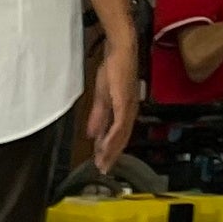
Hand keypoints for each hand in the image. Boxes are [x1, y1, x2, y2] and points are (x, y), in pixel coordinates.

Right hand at [88, 35, 137, 173]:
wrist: (120, 51)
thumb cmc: (113, 69)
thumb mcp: (103, 96)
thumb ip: (98, 116)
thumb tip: (93, 134)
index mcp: (125, 111)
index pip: (118, 136)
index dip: (110, 151)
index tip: (102, 163)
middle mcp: (129, 112)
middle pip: (121, 140)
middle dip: (111, 156)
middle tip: (103, 170)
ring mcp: (128, 108)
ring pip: (121, 136)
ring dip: (111, 151)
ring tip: (103, 163)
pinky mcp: (124, 103)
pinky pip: (119, 125)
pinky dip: (112, 138)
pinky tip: (105, 147)